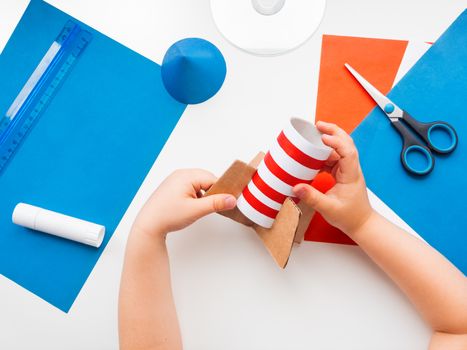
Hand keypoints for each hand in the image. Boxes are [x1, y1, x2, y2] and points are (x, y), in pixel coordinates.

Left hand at [132, 169, 235, 238]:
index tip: (226, 201)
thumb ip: (215, 203)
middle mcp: (180, 174)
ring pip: (199, 184)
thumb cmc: (167, 216)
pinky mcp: (173, 187)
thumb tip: (231, 199)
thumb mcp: (195, 210)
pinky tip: (192, 207)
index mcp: (186, 176)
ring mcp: (176, 180)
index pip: (212, 179)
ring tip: (199, 208)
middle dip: (212, 193)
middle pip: (206, 180)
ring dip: (203, 195)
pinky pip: (191, 187)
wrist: (148, 225)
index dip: (220, 190)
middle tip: (213, 206)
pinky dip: (196, 196)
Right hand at [293, 121, 372, 235]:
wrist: (361, 223)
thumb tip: (297, 187)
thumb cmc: (350, 217)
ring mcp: (347, 170)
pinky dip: (323, 154)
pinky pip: (333, 158)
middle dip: (333, 132)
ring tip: (313, 136)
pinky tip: (313, 155)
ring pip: (339, 149)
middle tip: (318, 125)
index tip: (323, 137)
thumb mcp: (328, 208)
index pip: (348, 152)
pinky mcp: (342, 173)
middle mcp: (351, 169)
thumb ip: (312, 197)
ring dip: (328, 141)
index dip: (336, 142)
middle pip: (346, 143)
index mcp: (351, 175)